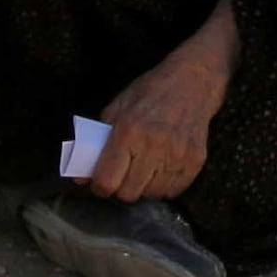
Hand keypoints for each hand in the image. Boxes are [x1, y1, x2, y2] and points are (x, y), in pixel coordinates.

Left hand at [87, 0, 236, 204]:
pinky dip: (163, 187)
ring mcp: (177, 154)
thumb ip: (97, 143)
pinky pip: (172, 192)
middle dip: (121, 188)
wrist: (193, 81)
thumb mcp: (117, 109)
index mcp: (128, 130)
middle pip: (128, 193)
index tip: (100, 182)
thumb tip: (81, 176)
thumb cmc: (149, 93)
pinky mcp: (195, 161)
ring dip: (143, 188)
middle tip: (122, 176)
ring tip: (143, 170)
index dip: (99, 186)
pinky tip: (160, 170)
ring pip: (151, 195)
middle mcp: (153, 145)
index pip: (107, 180)